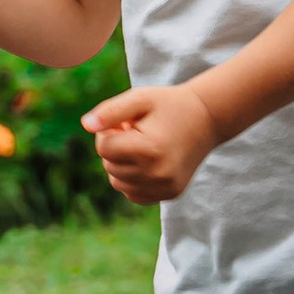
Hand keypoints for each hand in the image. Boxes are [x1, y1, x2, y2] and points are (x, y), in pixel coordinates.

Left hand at [80, 81, 220, 203]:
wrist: (207, 119)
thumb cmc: (169, 105)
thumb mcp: (139, 99)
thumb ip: (109, 112)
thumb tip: (85, 125)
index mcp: (149, 150)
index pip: (104, 148)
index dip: (109, 132)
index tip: (125, 123)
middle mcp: (158, 174)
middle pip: (109, 166)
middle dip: (116, 147)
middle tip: (137, 132)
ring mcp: (166, 188)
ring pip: (118, 182)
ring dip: (122, 164)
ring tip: (143, 145)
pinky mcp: (170, 194)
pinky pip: (133, 193)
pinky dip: (133, 179)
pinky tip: (148, 161)